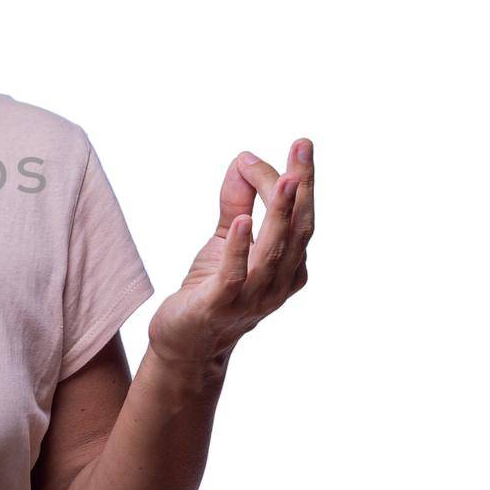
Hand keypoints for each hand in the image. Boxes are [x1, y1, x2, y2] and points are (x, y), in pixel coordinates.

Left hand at [147, 138, 314, 366]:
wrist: (185, 344)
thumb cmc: (210, 290)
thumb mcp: (225, 240)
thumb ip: (237, 203)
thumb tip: (243, 161)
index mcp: (288, 267)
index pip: (302, 219)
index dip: (304, 182)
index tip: (299, 145)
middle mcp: (278, 283)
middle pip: (297, 231)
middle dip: (302, 188)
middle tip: (303, 148)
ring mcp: (252, 297)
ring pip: (272, 251)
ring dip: (277, 213)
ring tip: (283, 179)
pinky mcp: (220, 305)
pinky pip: (234, 274)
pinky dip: (238, 247)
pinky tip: (240, 222)